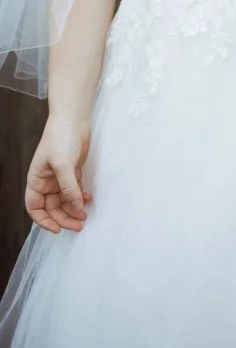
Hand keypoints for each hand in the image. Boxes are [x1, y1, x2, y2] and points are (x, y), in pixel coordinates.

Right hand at [25, 117, 92, 234]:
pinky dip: (81, 197)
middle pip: (53, 207)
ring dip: (74, 209)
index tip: (57, 229)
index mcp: (37, 180)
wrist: (73, 118)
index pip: (35, 207)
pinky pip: (75, 190)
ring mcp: (60, 177)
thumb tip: (76, 209)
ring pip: (65, 200)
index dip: (44, 221)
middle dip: (64, 217)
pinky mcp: (73, 171)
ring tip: (86, 215)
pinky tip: (89, 198)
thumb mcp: (63, 164)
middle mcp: (47, 181)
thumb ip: (69, 188)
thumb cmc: (61, 138)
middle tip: (79, 225)